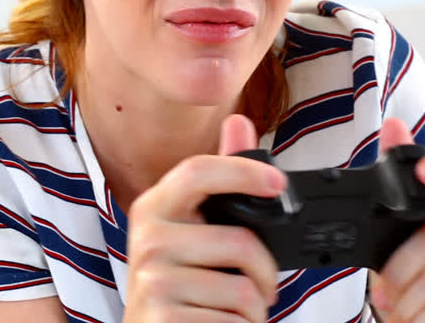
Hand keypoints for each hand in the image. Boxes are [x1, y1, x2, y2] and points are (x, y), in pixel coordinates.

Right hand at [122, 114, 283, 322]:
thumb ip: (219, 180)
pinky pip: (232, 322)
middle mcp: (147, 242)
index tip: (278, 182)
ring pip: (242, 290)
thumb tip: (238, 122)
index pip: (197, 171)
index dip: (242, 170)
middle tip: (262, 286)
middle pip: (239, 241)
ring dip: (255, 309)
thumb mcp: (192, 229)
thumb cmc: (178, 283)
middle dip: (266, 272)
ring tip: (238, 311)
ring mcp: (151, 283)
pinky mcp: (162, 319)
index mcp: (154, 209)